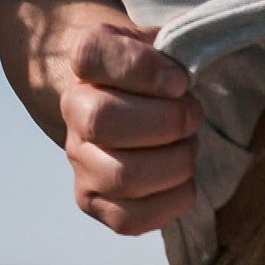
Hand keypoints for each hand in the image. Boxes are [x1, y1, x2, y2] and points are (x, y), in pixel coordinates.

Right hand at [62, 24, 203, 233]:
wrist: (128, 102)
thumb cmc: (154, 75)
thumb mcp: (162, 44)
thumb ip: (172, 50)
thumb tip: (178, 82)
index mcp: (86, 61)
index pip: (94, 55)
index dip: (143, 68)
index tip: (178, 80)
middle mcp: (73, 111)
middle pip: (104, 121)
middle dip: (167, 122)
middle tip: (191, 117)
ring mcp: (79, 160)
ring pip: (122, 175)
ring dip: (175, 163)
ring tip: (187, 148)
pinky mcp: (93, 201)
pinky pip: (129, 219)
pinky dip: (170, 202)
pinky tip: (183, 181)